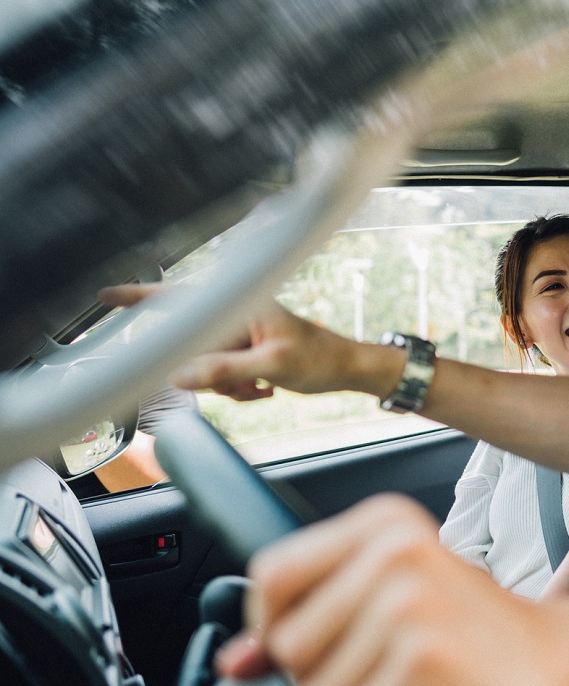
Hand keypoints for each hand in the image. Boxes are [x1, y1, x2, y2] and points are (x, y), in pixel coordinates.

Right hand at [99, 284, 372, 399]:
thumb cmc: (319, 358)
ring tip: (263, 385)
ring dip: (229, 385)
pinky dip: (239, 389)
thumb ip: (224, 369)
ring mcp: (239, 335)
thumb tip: (179, 376)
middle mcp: (236, 315)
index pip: (183, 299)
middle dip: (213, 373)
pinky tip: (267, 389)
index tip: (105, 296)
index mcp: (242, 303)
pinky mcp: (244, 352)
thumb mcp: (271, 364)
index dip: (142, 298)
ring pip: (206, 368)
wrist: (346, 369)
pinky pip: (221, 376)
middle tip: (249, 381)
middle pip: (193, 348)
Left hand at [218, 494, 568, 685]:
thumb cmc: (469, 627)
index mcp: (384, 523)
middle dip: (319, 682)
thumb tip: (234, 663)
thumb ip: (310, 620)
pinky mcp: (426, 662)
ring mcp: (411, 605)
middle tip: (374, 677)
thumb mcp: (391, 599)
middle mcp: (396, 552)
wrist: (556, 655)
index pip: (273, 575)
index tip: (309, 650)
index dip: (272, 627)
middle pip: (288, 646)